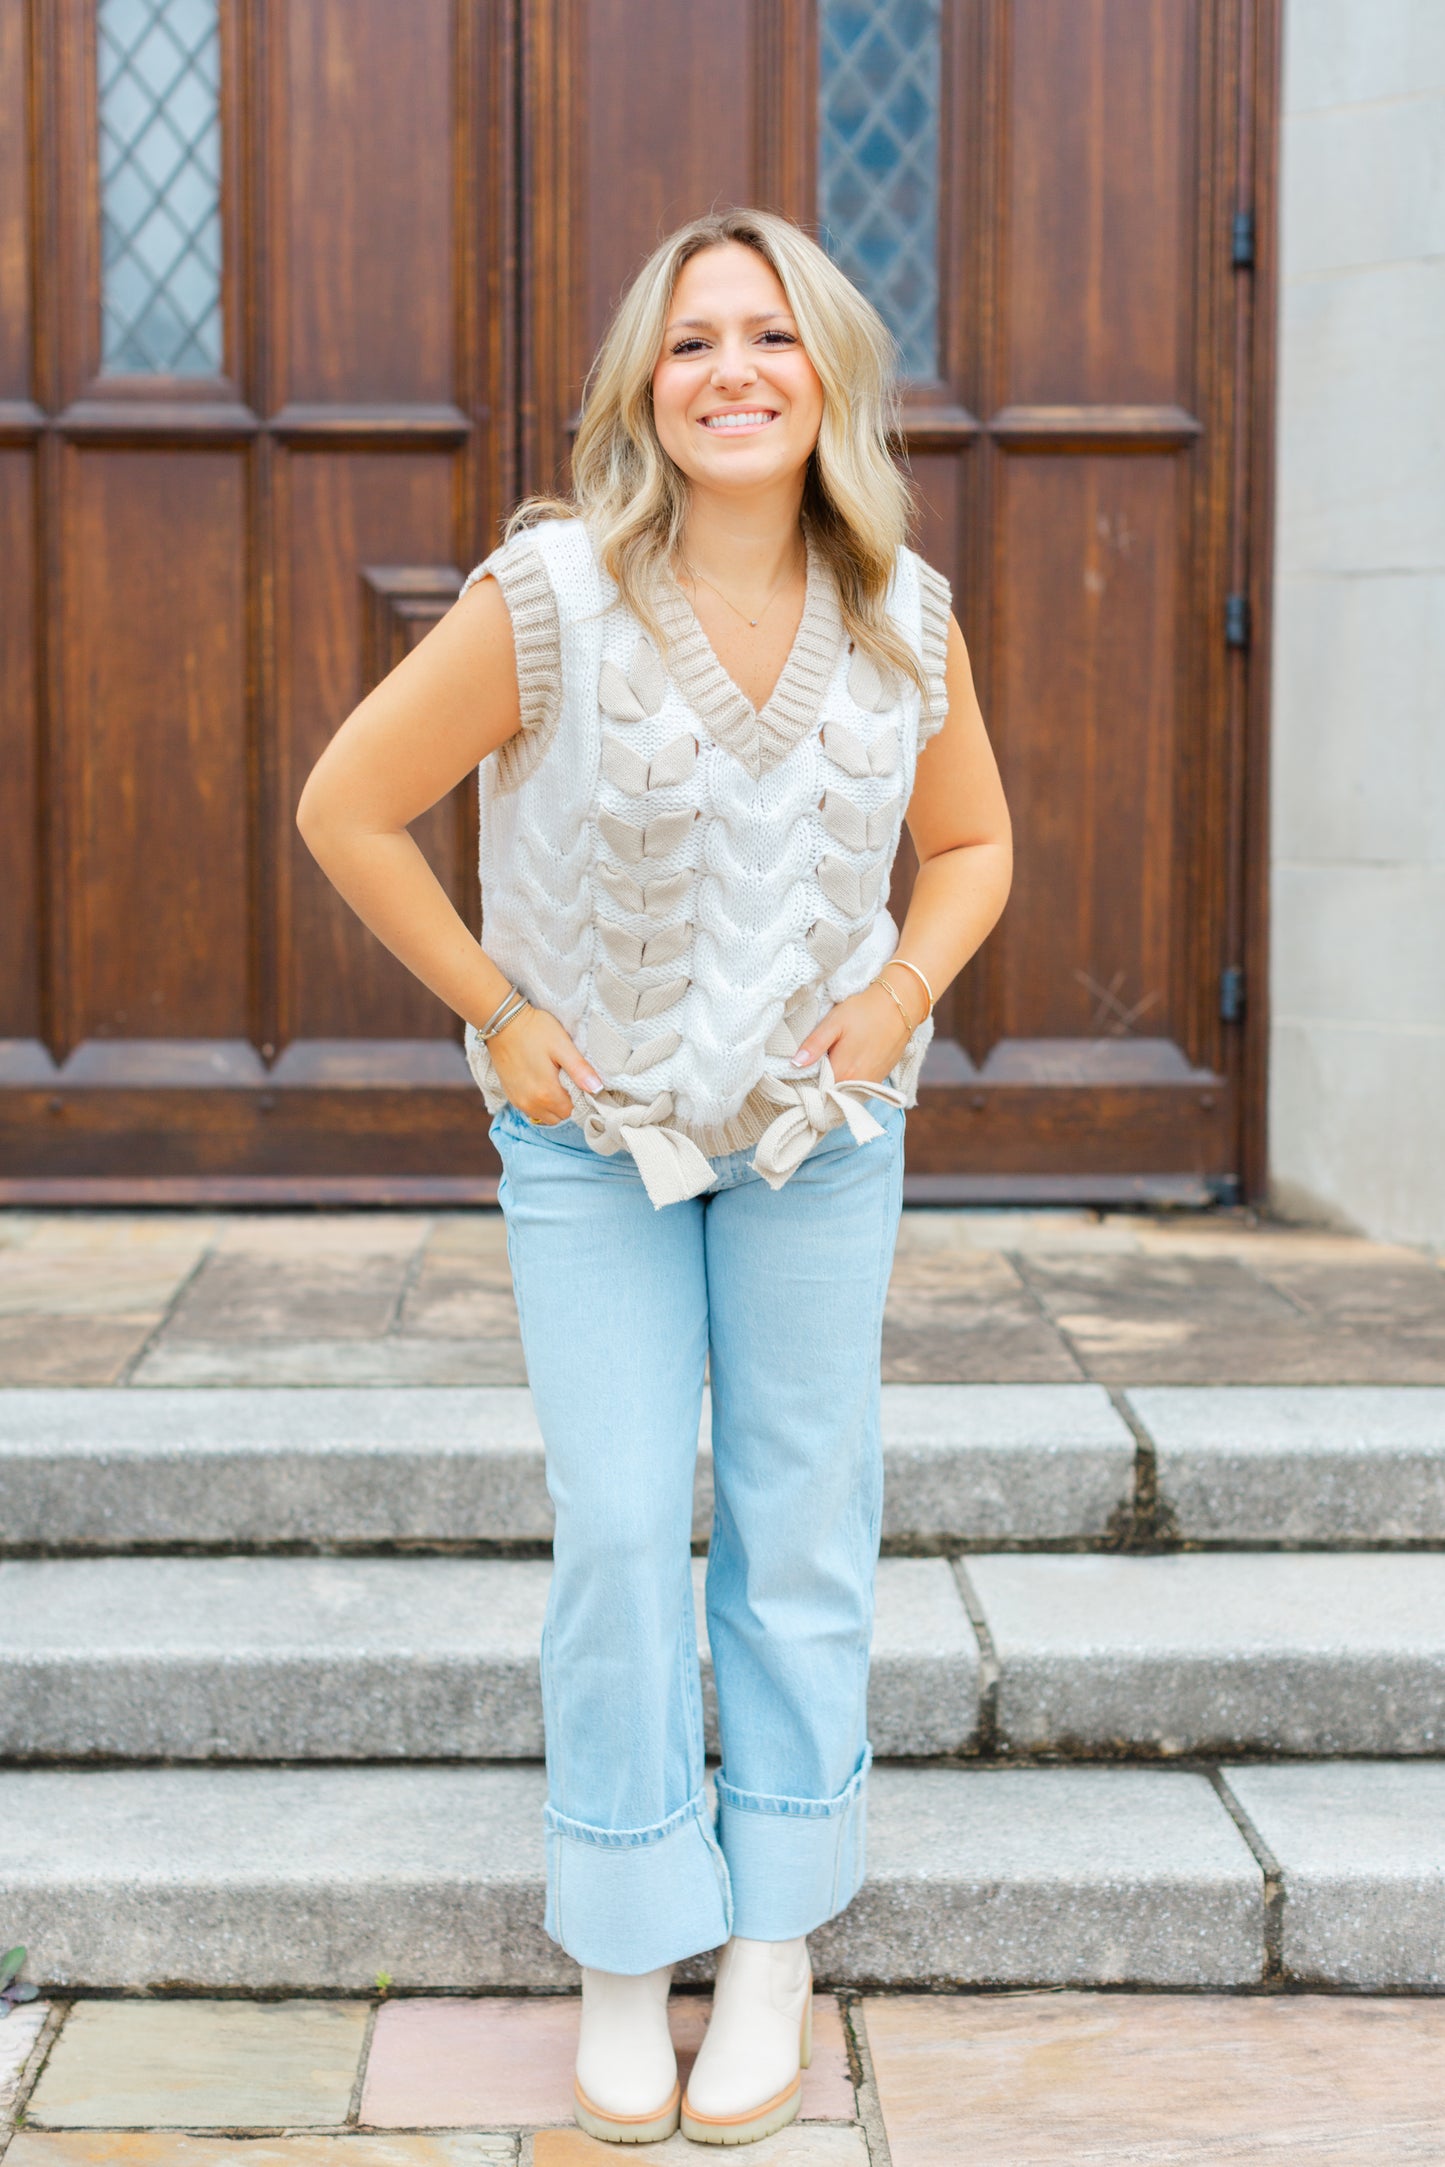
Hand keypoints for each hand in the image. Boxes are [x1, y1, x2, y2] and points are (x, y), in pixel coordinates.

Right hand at [486, 1004, 603, 1123]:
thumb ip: (580, 1070)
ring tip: (555, 1081)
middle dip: (567, 1103)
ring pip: (545, 1116)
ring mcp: (518, 1101)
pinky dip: (539, 1102)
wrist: (502, 1021)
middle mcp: (531, 1103)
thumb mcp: (562, 1046)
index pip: (572, 1112)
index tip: (580, 1082)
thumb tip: (597, 1089)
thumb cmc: (535, 1030)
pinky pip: (531, 1109)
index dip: (580, 1099)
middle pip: (559, 1117)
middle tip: (568, 1080)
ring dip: (553, 1105)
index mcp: (547, 1093)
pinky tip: (541, 1082)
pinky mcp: (510, 1095)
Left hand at [790, 979, 922, 1085]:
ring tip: (827, 1070)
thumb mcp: (834, 1023)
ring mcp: (871, 1084)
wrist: (899, 1007)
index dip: (806, 1088)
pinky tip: (844, 1069)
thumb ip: (814, 1045)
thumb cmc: (864, 1011)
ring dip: (834, 1088)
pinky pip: (857, 1090)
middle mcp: (857, 1085)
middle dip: (819, 1089)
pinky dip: (847, 1085)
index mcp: (843, 1073)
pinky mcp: (879, 1080)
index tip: (798, 1078)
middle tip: (810, 1072)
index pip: (817, 1093)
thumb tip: (794, 1064)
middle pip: (831, 1097)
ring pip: (844, 1095)